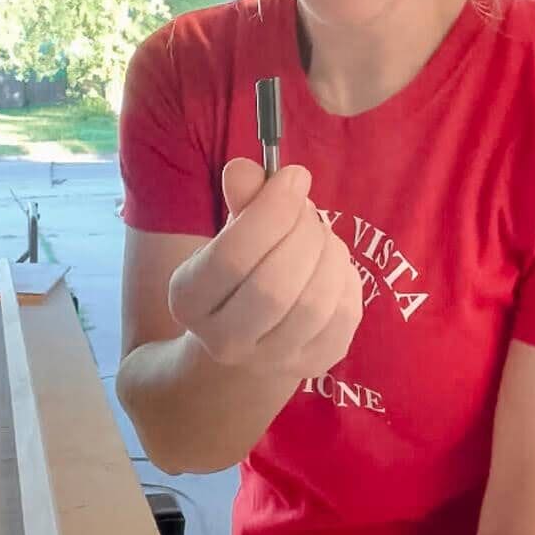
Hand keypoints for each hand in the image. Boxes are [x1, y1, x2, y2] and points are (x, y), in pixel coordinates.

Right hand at [168, 157, 363, 377]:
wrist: (247, 342)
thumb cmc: (237, 272)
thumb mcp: (229, 232)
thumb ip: (240, 199)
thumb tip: (246, 170)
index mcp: (189, 300)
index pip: (231, 258)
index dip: (271, 211)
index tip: (294, 176)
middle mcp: (224, 341)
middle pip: (274, 287)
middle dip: (303, 234)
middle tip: (308, 210)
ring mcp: (273, 360)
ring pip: (314, 303)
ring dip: (329, 253)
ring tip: (321, 234)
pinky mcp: (315, 364)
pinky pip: (344, 314)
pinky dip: (345, 276)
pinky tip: (332, 263)